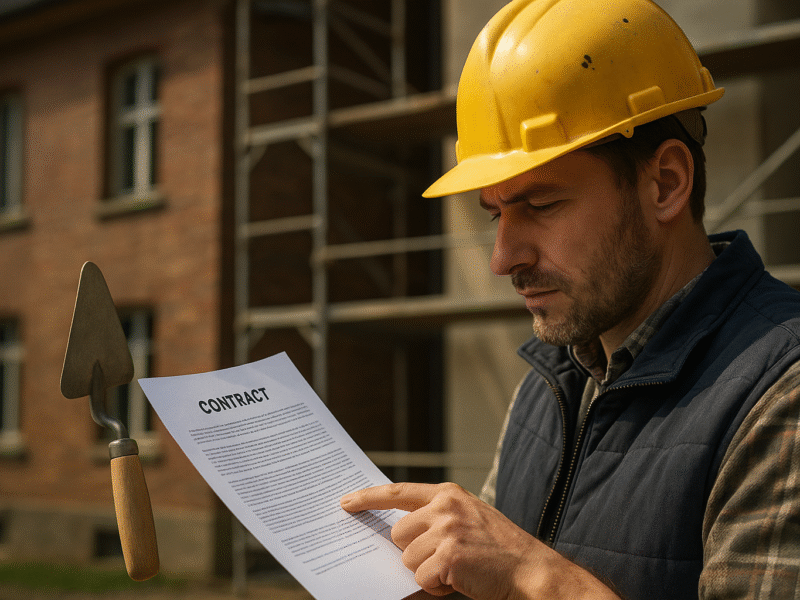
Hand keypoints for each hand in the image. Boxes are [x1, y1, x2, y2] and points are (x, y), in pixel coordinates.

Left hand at [341, 482, 618, 599]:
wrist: (530, 569)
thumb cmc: (498, 549)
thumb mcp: (467, 519)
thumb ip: (434, 519)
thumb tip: (396, 536)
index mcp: (448, 494)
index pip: (398, 492)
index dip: (368, 497)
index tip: (345, 502)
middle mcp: (445, 506)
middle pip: (398, 534)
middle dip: (413, 552)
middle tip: (444, 559)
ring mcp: (447, 529)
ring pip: (408, 559)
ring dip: (428, 571)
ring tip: (459, 569)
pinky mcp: (449, 555)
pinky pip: (422, 578)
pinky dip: (438, 586)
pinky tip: (461, 580)